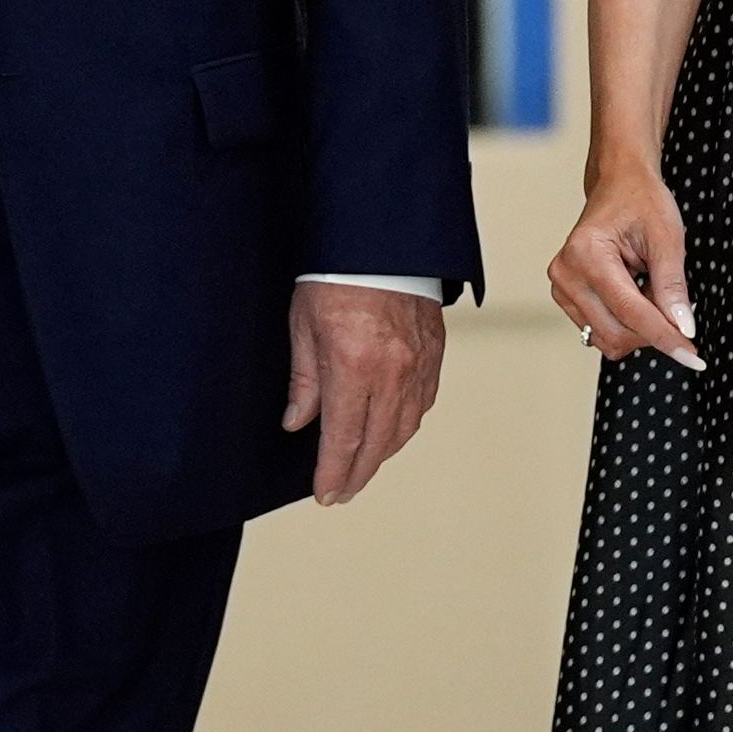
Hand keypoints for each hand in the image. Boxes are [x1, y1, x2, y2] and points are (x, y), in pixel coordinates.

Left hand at [283, 283, 445, 505]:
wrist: (381, 238)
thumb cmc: (335, 274)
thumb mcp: (303, 326)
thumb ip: (303, 381)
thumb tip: (297, 423)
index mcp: (353, 366)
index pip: (344, 439)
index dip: (333, 473)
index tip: (324, 493)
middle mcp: (391, 372)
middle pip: (377, 444)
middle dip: (357, 474)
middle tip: (341, 492)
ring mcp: (418, 364)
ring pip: (405, 428)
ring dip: (383, 454)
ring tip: (363, 467)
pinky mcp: (434, 353)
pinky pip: (424, 402)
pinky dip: (406, 425)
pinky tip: (392, 432)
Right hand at [546, 159, 705, 372]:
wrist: (619, 184)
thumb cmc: (641, 201)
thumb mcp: (667, 237)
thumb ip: (673, 287)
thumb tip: (683, 328)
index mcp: (587, 254)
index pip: (631, 313)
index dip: (666, 338)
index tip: (693, 356)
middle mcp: (566, 274)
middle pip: (618, 333)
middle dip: (654, 330)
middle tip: (676, 304)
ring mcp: (562, 288)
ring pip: (609, 339)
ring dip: (639, 328)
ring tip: (650, 290)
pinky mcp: (566, 297)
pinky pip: (601, 331)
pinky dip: (626, 324)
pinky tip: (636, 295)